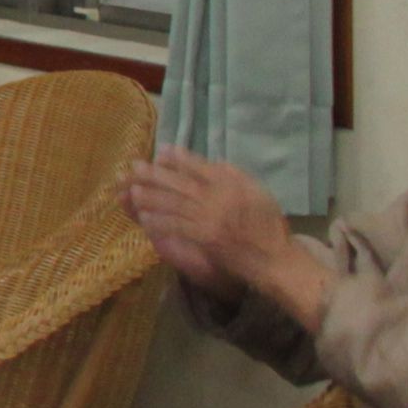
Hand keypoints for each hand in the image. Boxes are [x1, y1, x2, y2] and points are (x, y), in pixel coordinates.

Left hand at [125, 150, 292, 298]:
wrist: (275, 257)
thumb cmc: (267, 226)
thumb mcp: (258, 192)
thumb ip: (236, 176)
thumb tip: (214, 161)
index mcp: (233, 184)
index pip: (201, 167)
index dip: (180, 158)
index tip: (163, 150)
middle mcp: (220, 197)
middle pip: (181, 183)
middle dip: (155, 174)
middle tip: (135, 166)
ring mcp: (212, 217)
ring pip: (175, 203)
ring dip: (151, 197)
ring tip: (132, 190)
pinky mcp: (206, 237)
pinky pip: (177, 226)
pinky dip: (160, 221)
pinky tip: (144, 219)